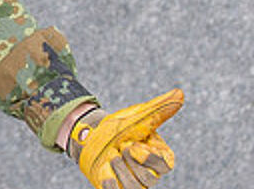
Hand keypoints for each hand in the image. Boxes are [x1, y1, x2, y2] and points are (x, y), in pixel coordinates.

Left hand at [67, 89, 183, 188]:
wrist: (91, 134)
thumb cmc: (120, 126)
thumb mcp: (138, 116)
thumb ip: (159, 108)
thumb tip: (180, 93)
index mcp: (160, 157)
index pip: (164, 165)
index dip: (147, 157)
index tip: (132, 145)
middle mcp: (150, 173)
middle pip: (147, 178)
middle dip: (127, 159)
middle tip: (119, 147)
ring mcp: (134, 183)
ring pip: (133, 186)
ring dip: (117, 167)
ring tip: (110, 154)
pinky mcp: (117, 188)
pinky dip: (109, 181)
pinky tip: (104, 170)